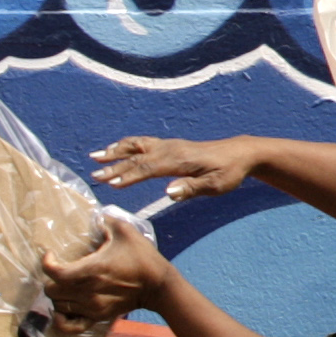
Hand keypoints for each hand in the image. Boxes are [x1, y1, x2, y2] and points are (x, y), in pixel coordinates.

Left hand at [41, 215, 167, 331]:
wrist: (158, 285)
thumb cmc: (142, 257)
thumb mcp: (125, 231)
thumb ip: (106, 221)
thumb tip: (95, 216)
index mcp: (90, 270)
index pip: (54, 272)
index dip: (47, 263)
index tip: (50, 255)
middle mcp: (86, 292)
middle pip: (51, 291)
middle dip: (51, 279)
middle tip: (60, 270)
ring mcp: (91, 307)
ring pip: (58, 305)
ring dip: (57, 295)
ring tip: (65, 286)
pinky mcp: (97, 317)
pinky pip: (70, 326)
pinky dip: (61, 320)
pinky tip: (63, 311)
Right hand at [90, 136, 255, 203]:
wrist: (240, 153)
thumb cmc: (229, 172)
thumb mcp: (216, 186)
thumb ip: (192, 189)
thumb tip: (168, 193)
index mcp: (180, 160)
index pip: (149, 168)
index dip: (130, 176)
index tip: (111, 184)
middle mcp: (171, 149)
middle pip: (138, 158)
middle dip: (115, 167)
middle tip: (94, 176)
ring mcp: (169, 145)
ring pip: (137, 146)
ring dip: (116, 151)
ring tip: (95, 157)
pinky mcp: (170, 146)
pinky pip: (143, 143)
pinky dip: (126, 145)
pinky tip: (113, 150)